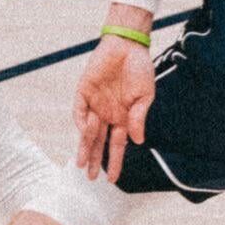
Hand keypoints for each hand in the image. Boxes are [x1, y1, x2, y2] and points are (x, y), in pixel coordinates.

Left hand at [73, 35, 155, 182]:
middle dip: (94, 160)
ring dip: (85, 146)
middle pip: (98, 142)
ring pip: (87, 131)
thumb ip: (139, 117)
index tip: (113, 180)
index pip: (117, 145)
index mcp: (123, 117)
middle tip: (89, 178)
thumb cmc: (140, 68)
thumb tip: (138, 140)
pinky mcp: (83, 91)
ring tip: (81, 163)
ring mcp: (94, 103)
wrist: (127, 45)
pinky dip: (81, 122)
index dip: (115, 162)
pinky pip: (79, 110)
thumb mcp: (145, 95)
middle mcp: (107, 114)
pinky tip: (84, 132)